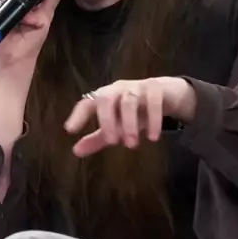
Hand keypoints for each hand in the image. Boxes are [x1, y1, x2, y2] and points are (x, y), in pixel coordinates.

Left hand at [64, 76, 196, 157]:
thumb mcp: (117, 125)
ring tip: (133, 145)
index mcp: (106, 96)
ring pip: (129, 100)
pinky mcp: (157, 89)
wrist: (167, 93)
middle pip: (106, 99)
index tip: (70, 130)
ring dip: (129, 123)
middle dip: (107, 121)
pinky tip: (153, 137)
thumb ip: (97, 138)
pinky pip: (153, 101)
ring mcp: (138, 86)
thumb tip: (75, 151)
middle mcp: (119, 89)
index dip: (79, 114)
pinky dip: (153, 119)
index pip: (88, 102)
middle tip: (113, 143)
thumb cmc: (136, 110)